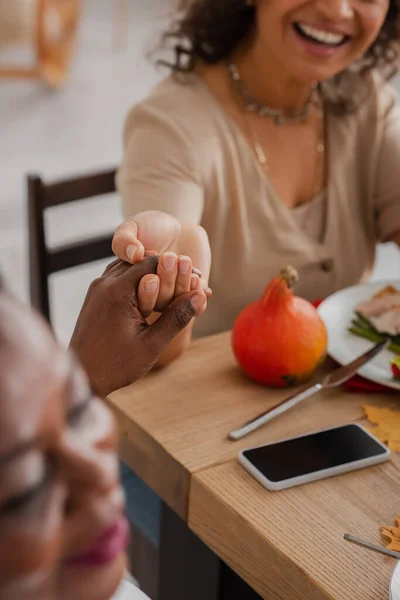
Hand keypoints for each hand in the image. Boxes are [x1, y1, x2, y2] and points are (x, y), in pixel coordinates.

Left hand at [69, 256, 207, 397]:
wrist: (81, 376)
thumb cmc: (115, 365)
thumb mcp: (152, 344)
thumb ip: (176, 318)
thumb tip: (201, 296)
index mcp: (119, 291)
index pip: (154, 262)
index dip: (178, 268)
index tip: (196, 277)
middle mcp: (105, 283)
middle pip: (141, 262)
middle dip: (166, 270)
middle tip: (189, 280)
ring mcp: (97, 288)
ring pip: (129, 268)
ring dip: (150, 274)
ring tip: (173, 287)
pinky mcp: (94, 296)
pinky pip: (119, 278)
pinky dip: (137, 281)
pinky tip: (152, 294)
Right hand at [112, 211, 211, 309]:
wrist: (174, 229)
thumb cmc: (147, 228)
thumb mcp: (131, 228)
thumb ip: (124, 240)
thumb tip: (133, 254)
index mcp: (133, 289)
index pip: (138, 299)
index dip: (145, 291)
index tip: (150, 274)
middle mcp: (153, 299)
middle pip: (161, 302)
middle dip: (166, 281)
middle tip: (169, 257)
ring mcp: (173, 299)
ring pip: (180, 302)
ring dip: (183, 283)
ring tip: (185, 260)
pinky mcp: (191, 297)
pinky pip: (197, 304)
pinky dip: (198, 291)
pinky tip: (197, 276)